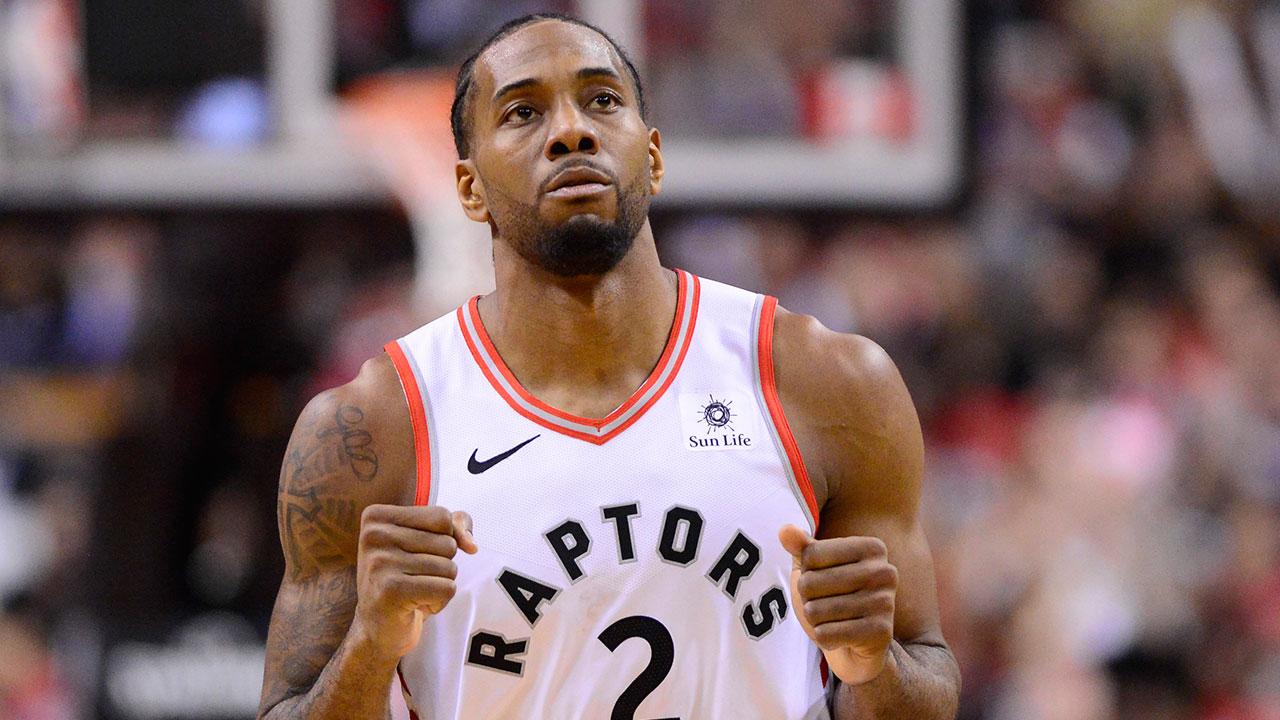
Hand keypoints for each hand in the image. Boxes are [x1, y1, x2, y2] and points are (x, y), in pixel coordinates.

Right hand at [353, 505, 477, 659]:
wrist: (379, 629)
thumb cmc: (405, 579)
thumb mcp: (426, 542)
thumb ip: (455, 526)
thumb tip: (471, 545)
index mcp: (377, 517)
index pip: (442, 516)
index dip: (446, 538)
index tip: (420, 555)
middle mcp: (374, 536)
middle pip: (447, 543)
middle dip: (442, 565)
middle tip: (415, 578)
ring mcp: (380, 563)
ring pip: (449, 566)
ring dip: (440, 584)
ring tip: (415, 591)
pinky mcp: (391, 590)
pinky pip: (446, 588)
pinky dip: (440, 601)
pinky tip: (417, 605)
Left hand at [779, 524, 898, 684]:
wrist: (856, 648)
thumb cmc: (833, 599)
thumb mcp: (815, 568)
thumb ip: (801, 547)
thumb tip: (784, 530)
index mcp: (872, 547)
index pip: (812, 554)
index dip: (806, 572)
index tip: (825, 580)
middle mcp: (884, 571)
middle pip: (810, 583)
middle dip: (807, 599)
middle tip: (826, 605)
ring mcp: (885, 603)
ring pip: (815, 611)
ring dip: (814, 620)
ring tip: (833, 620)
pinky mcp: (881, 633)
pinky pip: (826, 634)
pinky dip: (824, 638)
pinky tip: (840, 637)